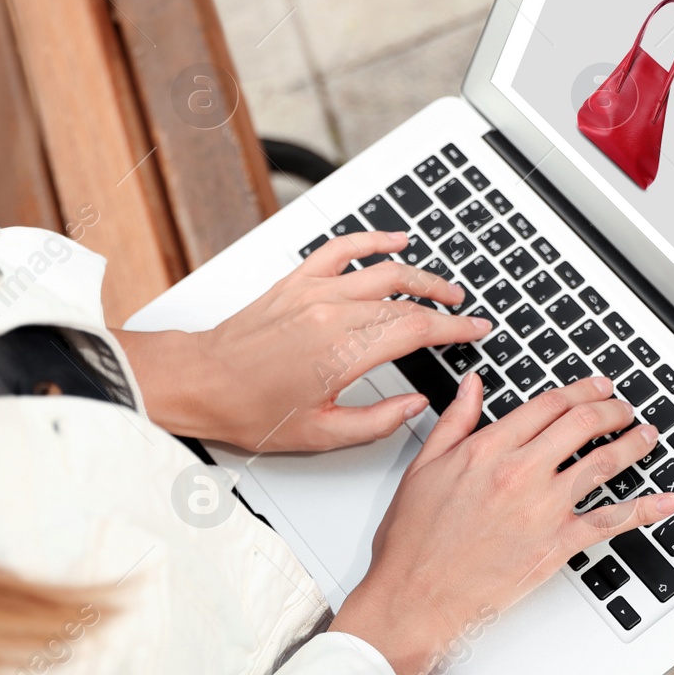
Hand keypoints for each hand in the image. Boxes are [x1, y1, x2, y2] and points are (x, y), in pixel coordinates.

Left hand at [119, 230, 491, 451]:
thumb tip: (415, 405)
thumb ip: (377, 422)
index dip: (453, 329)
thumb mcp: (321, 434)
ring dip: (420, 275)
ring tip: (444, 287)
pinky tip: (393, 240)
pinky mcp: (296, 282)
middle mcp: (330, 313)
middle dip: (444, 306)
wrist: (199, 381)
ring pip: (382, 270)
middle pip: (405, 300)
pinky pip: (341, 249)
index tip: (474, 330)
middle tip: (467, 314)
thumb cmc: (248, 408)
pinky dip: (371, 240)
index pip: (415, 330)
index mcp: (341, 351)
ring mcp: (313, 291)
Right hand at [330, 374, 673, 674]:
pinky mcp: (556, 545)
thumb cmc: (413, 542)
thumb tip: (473, 386)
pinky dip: (644, 510)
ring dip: (632, 445)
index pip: (548, 405)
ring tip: (646, 436)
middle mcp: (519, 472)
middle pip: (581, 425)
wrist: (415, 597)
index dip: (580, 390)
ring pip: (601, 464)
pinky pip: (610, 522)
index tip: (596, 387)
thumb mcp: (423, 467)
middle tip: (624, 407)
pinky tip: (664, 502)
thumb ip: (454, 421)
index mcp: (487, 449)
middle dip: (611, 409)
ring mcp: (542, 509)